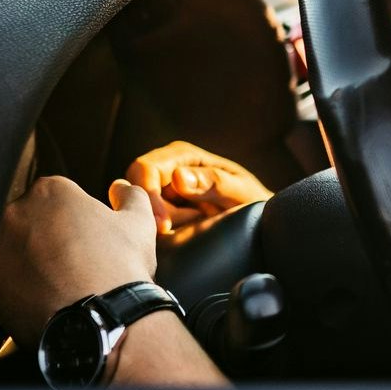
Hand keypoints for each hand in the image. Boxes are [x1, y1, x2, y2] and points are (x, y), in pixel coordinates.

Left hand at [0, 175, 157, 346]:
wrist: (101, 321)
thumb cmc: (119, 269)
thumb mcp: (138, 224)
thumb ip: (130, 196)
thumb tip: (123, 188)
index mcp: (50, 192)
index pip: (56, 195)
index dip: (72, 217)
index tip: (82, 236)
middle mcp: (14, 215)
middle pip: (28, 221)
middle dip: (45, 237)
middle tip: (70, 261)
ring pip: (10, 252)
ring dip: (28, 262)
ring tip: (56, 283)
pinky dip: (15, 291)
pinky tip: (41, 301)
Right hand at [125, 141, 272, 241]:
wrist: (257, 221)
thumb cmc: (251, 201)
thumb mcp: (240, 191)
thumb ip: (214, 182)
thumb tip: (178, 177)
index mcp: (181, 155)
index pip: (145, 169)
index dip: (147, 196)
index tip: (162, 225)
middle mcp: (165, 169)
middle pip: (134, 190)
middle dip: (152, 214)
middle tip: (182, 228)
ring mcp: (159, 191)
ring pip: (136, 210)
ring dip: (160, 225)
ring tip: (194, 224)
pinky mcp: (157, 211)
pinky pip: (143, 224)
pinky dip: (160, 233)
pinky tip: (185, 232)